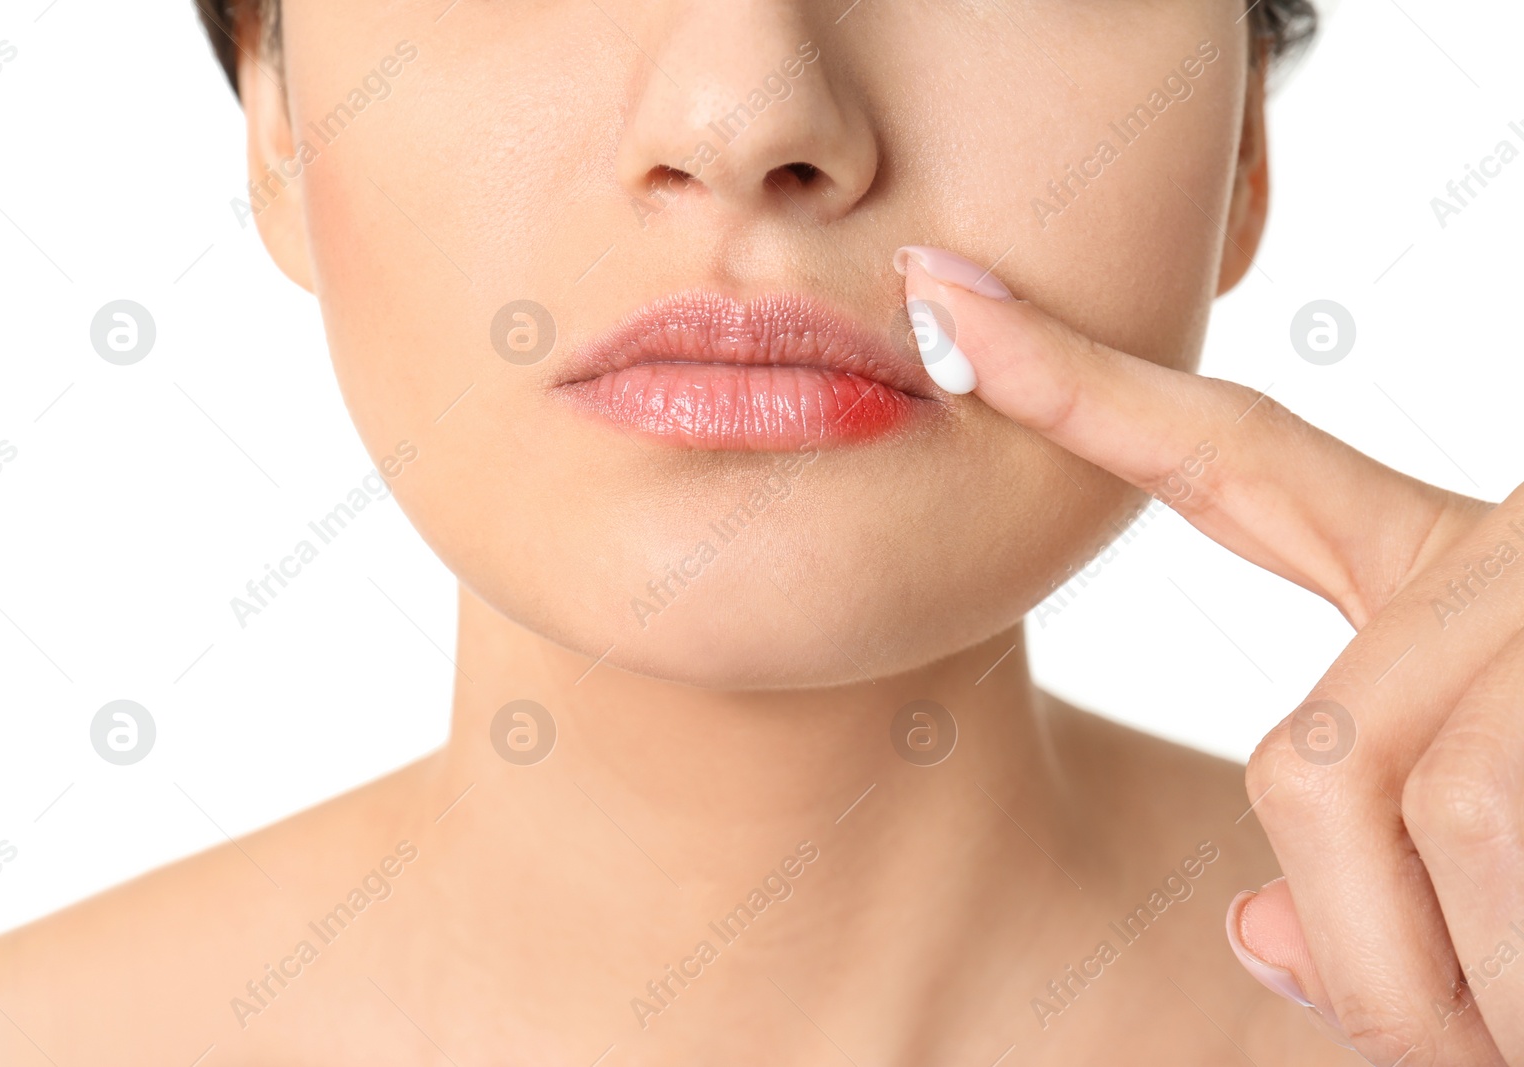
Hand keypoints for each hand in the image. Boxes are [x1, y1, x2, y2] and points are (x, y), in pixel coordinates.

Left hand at [895, 245, 1523, 1064]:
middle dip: (1379, 957)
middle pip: (1310, 775)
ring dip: (1490, 991)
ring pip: (1413, 836)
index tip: (949, 306)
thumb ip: (1378, 872)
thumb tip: (1258, 941)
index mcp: (1452, 577)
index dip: (1077, 386)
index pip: (1227, 458)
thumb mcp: (1512, 864)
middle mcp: (1501, 565)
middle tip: (1499, 1016)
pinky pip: (1502, 860)